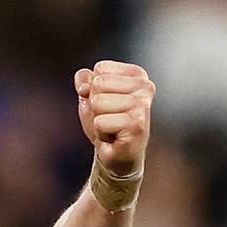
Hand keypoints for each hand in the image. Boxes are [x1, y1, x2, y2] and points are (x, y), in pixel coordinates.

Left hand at [75, 61, 153, 175]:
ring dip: (97, 120)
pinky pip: (100, 122)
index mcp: (137, 75)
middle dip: (95, 105)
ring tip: (111, 127)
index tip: (106, 105)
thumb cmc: (107, 125)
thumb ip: (86, 83)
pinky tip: (113, 137)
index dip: (94, 89)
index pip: (100, 69)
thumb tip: (82, 76)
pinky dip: (100, 132)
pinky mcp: (137, 124)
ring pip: (98, 103)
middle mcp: (144, 87)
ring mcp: (142, 105)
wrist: (117, 156)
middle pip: (98, 84)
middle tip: (108, 118)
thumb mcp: (92, 99)